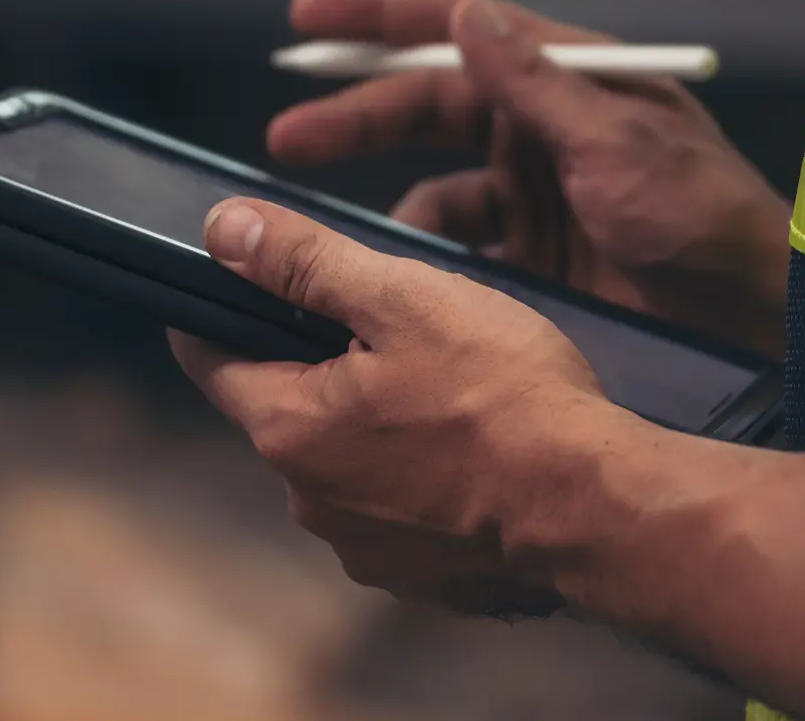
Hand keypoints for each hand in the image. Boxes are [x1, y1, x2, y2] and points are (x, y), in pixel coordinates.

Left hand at [169, 198, 619, 615]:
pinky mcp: (418, 574)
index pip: (210, 357)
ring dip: (376, 421)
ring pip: (344, 457)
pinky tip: (473, 448)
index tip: (260, 280)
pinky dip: (418, 474)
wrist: (594, 506)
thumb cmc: (503, 395)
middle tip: (398, 326)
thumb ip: (304, 262)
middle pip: (286, 405)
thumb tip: (222, 230)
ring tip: (451, 389)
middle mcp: (308, 499)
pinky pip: (395, 507)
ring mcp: (364, 545)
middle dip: (324, 362)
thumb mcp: (402, 300)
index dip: (226, 307)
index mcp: (288, 428)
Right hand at [270, 0, 792, 358]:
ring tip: (344, 236)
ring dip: (386, 200)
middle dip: (353, 117)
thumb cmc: (702, 212)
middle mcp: (541, 128)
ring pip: (433, 184)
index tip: (304, 20)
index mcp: (565, 77)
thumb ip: (535, 83)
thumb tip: (467, 14)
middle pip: (426, 106)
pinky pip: (459, 247)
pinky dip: (427, 258)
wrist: (750, 314)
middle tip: (285, 138)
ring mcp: (534, 193)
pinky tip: (405, 275)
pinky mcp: (533, 255)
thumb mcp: (614, 139)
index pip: (456, 32)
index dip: (376, 21)